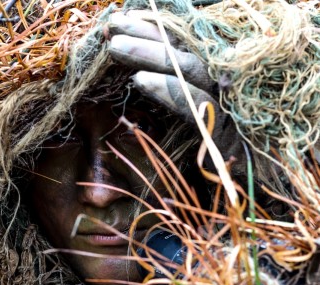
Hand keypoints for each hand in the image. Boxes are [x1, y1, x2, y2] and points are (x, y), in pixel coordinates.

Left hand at [106, 11, 244, 175]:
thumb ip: (170, 92)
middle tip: (113, 26)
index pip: (180, 46)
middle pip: (183, 50)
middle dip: (145, 35)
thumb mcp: (185, 118)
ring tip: (115, 47)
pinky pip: (196, 104)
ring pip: (190, 69)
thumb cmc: (208, 157)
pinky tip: (140, 80)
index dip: (151, 30)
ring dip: (150, 55)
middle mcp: (221, 86)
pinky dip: (169, 90)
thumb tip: (136, 71)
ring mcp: (227, 106)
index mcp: (210, 80)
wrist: (241, 193)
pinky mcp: (226, 132)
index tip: (120, 21)